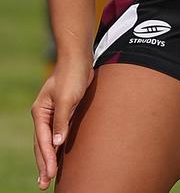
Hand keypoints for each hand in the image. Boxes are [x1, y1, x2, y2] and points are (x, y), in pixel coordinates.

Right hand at [32, 58, 93, 189]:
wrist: (79, 59)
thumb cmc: (72, 76)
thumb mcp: (67, 98)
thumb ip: (61, 121)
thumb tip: (57, 143)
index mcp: (40, 112)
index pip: (42, 140)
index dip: (46, 158)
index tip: (49, 174)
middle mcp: (44, 115)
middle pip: (41, 145)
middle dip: (43, 164)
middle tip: (43, 185)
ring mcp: (53, 114)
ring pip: (48, 142)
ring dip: (48, 159)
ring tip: (46, 177)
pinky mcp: (64, 113)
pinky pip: (58, 135)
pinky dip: (57, 148)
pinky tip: (58, 158)